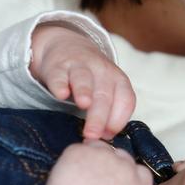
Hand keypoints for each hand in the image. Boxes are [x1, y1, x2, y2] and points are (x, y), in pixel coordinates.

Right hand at [31, 23, 135, 138]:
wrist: (68, 47)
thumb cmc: (92, 79)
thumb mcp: (107, 91)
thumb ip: (109, 113)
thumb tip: (106, 136)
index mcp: (118, 80)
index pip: (125, 98)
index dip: (119, 118)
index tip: (108, 136)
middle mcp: (102, 71)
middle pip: (104, 94)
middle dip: (99, 115)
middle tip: (93, 135)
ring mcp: (80, 67)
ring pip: (84, 79)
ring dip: (85, 92)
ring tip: (84, 105)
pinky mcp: (58, 67)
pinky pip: (59, 76)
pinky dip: (60, 84)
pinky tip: (61, 95)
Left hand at [41, 140, 153, 184]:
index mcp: (141, 183)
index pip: (138, 169)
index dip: (124, 172)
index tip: (115, 179)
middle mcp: (126, 164)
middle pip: (120, 155)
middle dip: (109, 163)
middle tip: (94, 179)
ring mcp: (104, 154)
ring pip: (99, 147)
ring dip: (91, 157)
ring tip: (79, 178)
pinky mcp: (82, 149)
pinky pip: (77, 150)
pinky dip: (72, 160)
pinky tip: (68, 176)